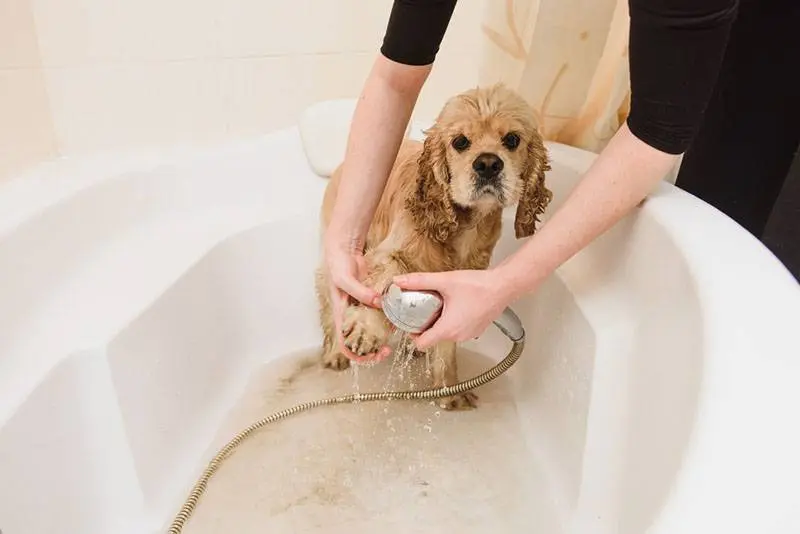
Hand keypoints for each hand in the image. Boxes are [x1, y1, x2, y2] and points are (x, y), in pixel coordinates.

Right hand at [323, 236, 390, 362]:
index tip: (372, 356)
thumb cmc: (337, 265)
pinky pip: (379, 312)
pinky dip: (388, 316)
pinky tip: (397, 315)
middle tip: (387, 350)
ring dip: (382, 335)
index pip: (344, 344)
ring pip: (371, 329)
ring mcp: (361, 308)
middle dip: (372, 350)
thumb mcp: (345, 279)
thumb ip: (360, 292)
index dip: (356, 355)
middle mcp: (351, 315)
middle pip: (360, 341)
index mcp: (340, 315)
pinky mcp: (370, 299)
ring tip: (394, 335)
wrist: (344, 249)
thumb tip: (378, 303)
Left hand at [392, 269, 513, 349]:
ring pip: (446, 334)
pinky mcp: (476, 330)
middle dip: (425, 324)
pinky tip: (455, 305)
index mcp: (448, 329)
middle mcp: (458, 337)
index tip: (410, 321)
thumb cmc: (479, 286)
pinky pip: (458, 330)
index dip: (412, 334)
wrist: (503, 286)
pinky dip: (453, 321)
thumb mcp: (445, 281)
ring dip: (440, 323)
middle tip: (423, 307)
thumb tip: (399, 281)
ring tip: (439, 305)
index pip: (421, 345)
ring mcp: (468, 335)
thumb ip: (420, 281)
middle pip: (433, 338)